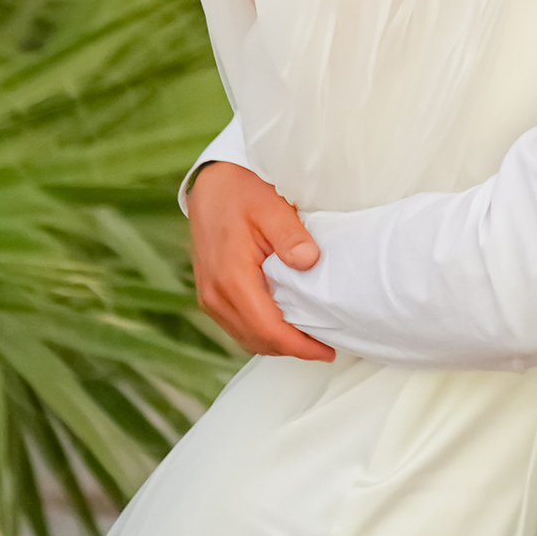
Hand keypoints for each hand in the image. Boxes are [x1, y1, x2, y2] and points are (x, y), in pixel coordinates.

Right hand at [189, 159, 333, 359]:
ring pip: (246, 337)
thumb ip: (290, 237)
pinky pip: (237, 326)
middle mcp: (215, 294)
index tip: (327, 350)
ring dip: (277, 343)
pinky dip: (261, 332)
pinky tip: (284, 324)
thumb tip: (310, 262)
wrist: (209, 185)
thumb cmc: (242, 193)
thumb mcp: (272, 207)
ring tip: (310, 338)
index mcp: (231, 277)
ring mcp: (209, 297)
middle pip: (257, 340)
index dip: (299, 346)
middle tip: (326, 345)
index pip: (268, 329)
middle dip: (292, 349)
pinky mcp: (210, 295)